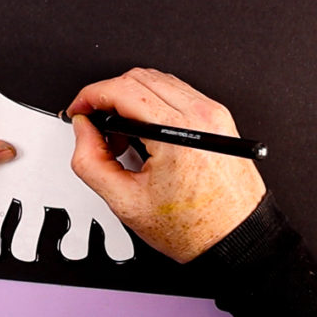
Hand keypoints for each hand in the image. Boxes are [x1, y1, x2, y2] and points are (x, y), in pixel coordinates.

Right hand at [66, 68, 264, 262]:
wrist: (237, 238)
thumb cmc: (195, 227)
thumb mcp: (126, 202)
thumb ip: (91, 162)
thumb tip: (83, 131)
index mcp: (178, 134)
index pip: (123, 89)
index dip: (90, 96)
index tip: (79, 109)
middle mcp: (200, 115)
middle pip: (138, 78)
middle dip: (107, 96)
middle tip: (96, 126)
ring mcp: (213, 113)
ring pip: (157, 80)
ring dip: (129, 99)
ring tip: (122, 135)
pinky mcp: (218, 117)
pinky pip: (176, 92)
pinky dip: (151, 103)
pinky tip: (145, 132)